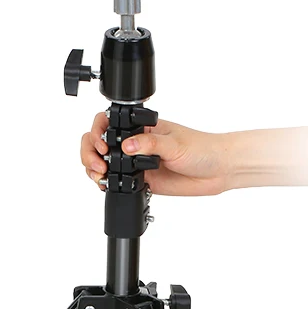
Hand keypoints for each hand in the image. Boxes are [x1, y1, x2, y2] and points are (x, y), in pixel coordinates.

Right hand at [80, 112, 232, 195]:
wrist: (217, 171)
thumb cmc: (202, 149)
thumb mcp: (175, 143)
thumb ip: (150, 144)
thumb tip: (126, 147)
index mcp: (141, 127)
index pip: (109, 122)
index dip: (98, 132)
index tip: (103, 146)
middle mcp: (135, 143)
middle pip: (99, 143)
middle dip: (90, 152)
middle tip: (98, 165)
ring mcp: (136, 163)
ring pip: (104, 163)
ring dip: (94, 169)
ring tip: (101, 176)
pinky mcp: (140, 181)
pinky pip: (117, 182)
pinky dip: (107, 184)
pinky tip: (107, 185)